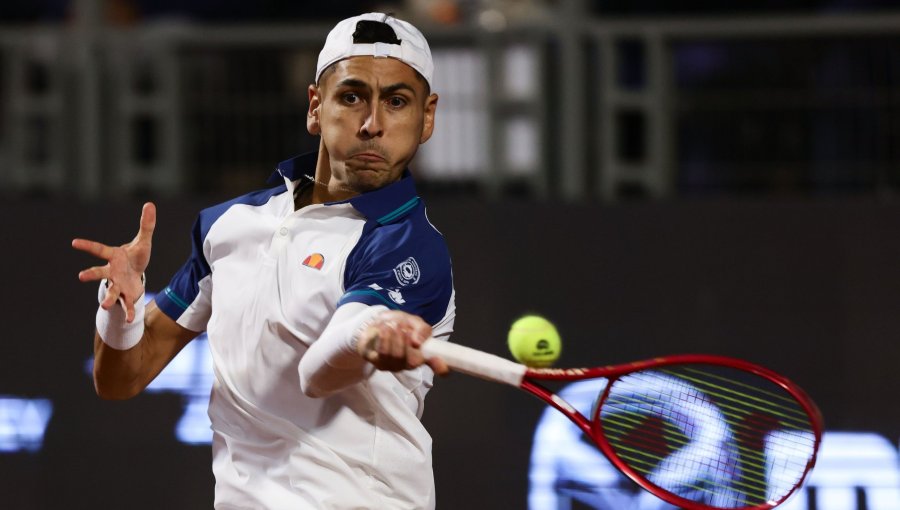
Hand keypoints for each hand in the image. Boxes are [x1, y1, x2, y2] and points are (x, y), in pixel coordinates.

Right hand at [72, 202, 155, 322]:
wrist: (136, 277)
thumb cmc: (136, 257)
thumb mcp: (143, 241)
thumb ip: (146, 224)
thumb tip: (150, 204)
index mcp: (114, 257)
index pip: (99, 249)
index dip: (87, 246)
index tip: (74, 242)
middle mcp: (112, 272)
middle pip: (100, 273)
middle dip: (91, 274)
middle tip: (81, 276)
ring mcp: (117, 285)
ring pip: (111, 292)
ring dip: (108, 299)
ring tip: (105, 306)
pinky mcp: (126, 296)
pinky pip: (126, 305)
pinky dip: (128, 312)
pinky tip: (130, 320)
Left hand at [356, 311, 448, 374]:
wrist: (380, 323)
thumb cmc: (401, 325)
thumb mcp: (415, 322)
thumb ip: (421, 329)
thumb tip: (418, 342)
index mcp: (424, 354)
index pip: (439, 368)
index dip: (441, 367)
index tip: (441, 363)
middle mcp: (411, 364)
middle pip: (413, 361)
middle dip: (405, 340)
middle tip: (400, 325)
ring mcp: (395, 366)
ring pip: (396, 357)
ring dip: (393, 337)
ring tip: (390, 324)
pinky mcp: (379, 364)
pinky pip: (382, 355)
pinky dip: (383, 339)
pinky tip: (382, 330)